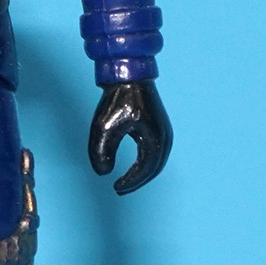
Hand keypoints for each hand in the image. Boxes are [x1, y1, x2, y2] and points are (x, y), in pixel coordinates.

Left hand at [88, 79, 171, 194]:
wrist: (128, 74)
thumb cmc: (116, 99)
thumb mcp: (103, 126)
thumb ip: (100, 151)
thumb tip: (103, 173)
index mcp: (155, 138)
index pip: (145, 169)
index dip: (131, 182)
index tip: (115, 188)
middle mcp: (165, 136)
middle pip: (154, 169)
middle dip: (137, 181)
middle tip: (119, 189)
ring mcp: (165, 131)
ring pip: (157, 162)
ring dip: (143, 174)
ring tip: (125, 182)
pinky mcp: (160, 127)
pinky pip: (156, 153)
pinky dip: (146, 164)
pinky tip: (134, 168)